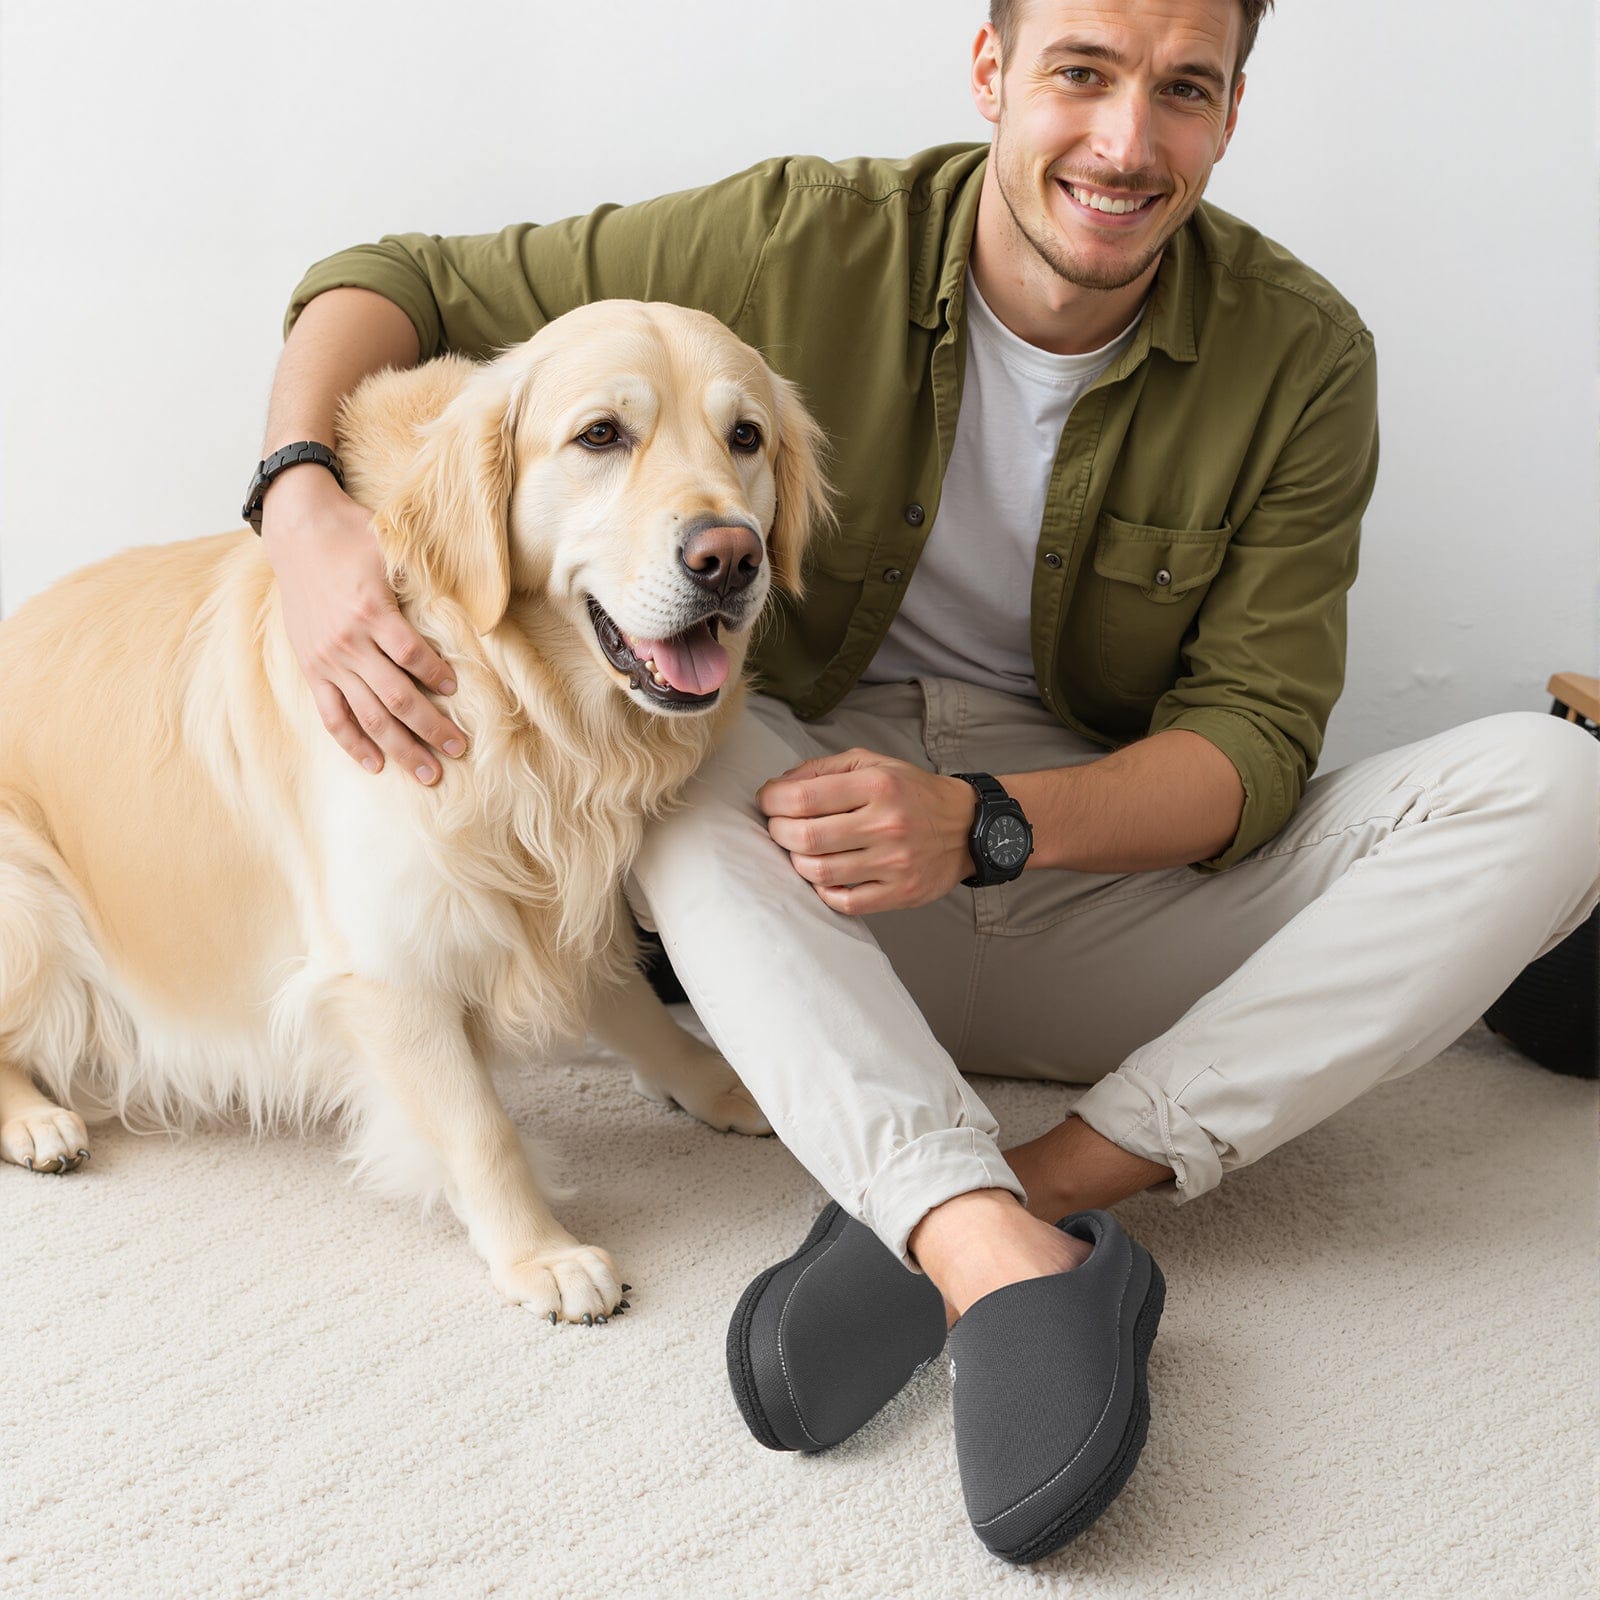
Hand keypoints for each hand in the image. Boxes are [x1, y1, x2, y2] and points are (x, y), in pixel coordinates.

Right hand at [260, 465, 467, 784]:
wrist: (299, 532)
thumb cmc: (354, 538)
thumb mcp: (394, 548)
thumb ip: (425, 579)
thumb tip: (472, 597)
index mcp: (371, 612)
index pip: (412, 656)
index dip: (437, 675)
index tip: (457, 689)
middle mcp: (348, 642)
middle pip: (397, 698)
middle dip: (432, 728)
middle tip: (459, 749)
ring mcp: (328, 661)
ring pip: (368, 716)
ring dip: (401, 748)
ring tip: (429, 772)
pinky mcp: (312, 670)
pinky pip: (332, 716)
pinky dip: (353, 743)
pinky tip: (376, 764)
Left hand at [756, 748, 975, 914]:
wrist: (967, 826)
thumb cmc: (912, 792)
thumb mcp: (872, 764)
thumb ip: (823, 769)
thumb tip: (779, 787)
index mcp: (878, 785)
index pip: (803, 798)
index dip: (772, 801)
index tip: (767, 802)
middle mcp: (886, 823)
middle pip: (805, 837)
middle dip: (777, 832)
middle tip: (778, 827)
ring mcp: (894, 862)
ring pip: (819, 872)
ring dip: (796, 862)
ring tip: (800, 850)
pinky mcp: (900, 893)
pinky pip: (845, 901)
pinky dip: (823, 891)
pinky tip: (824, 875)